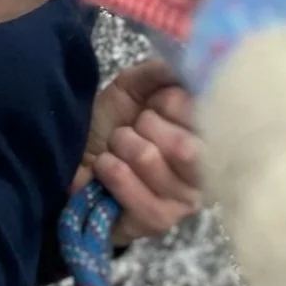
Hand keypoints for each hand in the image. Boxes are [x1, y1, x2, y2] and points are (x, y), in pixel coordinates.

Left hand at [72, 58, 200, 245]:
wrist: (75, 159)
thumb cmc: (112, 124)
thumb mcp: (133, 88)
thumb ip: (160, 73)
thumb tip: (185, 63)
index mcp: (209, 135)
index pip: (207, 116)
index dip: (172, 103)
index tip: (155, 104)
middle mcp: (207, 171)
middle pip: (185, 145)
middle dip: (145, 126)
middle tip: (133, 129)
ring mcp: (186, 201)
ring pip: (151, 162)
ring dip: (122, 148)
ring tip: (116, 149)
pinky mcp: (159, 223)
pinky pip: (140, 197)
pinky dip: (113, 173)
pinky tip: (106, 168)